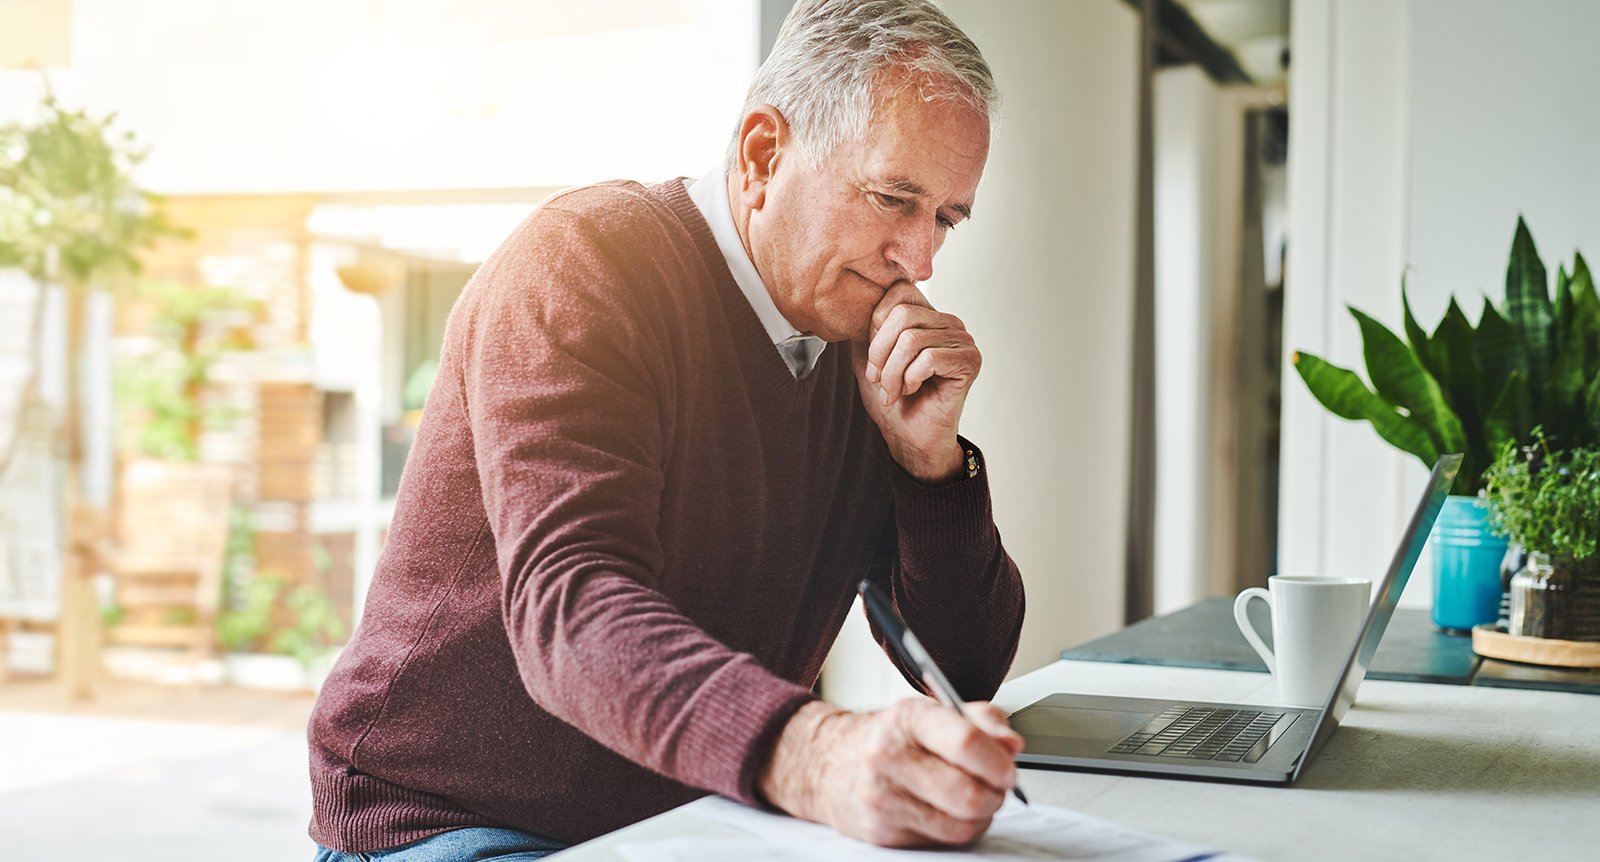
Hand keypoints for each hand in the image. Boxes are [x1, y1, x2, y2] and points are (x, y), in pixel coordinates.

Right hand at [758, 698, 1023, 847]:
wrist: (826, 764)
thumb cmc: (889, 737)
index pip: (966, 742)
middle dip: (995, 795)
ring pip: (961, 825)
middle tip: (997, 786)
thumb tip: (1012, 744)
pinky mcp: (882, 832)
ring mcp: (882, 798)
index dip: (999, 762)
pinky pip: (942, 840)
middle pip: (968, 794)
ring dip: (980, 815)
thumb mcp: (930, 713)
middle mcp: (889, 756)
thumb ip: (980, 721)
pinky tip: (946, 810)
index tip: (1008, 768)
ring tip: (972, 797)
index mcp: (908, 718)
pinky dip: (956, 828)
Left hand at [853, 283, 981, 483]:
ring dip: (893, 372)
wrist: (907, 437)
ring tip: (893, 390)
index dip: (876, 324)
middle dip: (880, 352)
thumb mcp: (868, 354)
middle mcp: (949, 322)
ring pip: (912, 340)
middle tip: (877, 378)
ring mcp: (963, 340)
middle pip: (903, 315)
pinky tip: (912, 390)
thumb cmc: (892, 398)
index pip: (899, 290)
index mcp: (928, 315)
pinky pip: (929, 359)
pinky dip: (911, 379)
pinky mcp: (969, 362)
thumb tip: (858, 298)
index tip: (873, 358)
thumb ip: (867, 323)